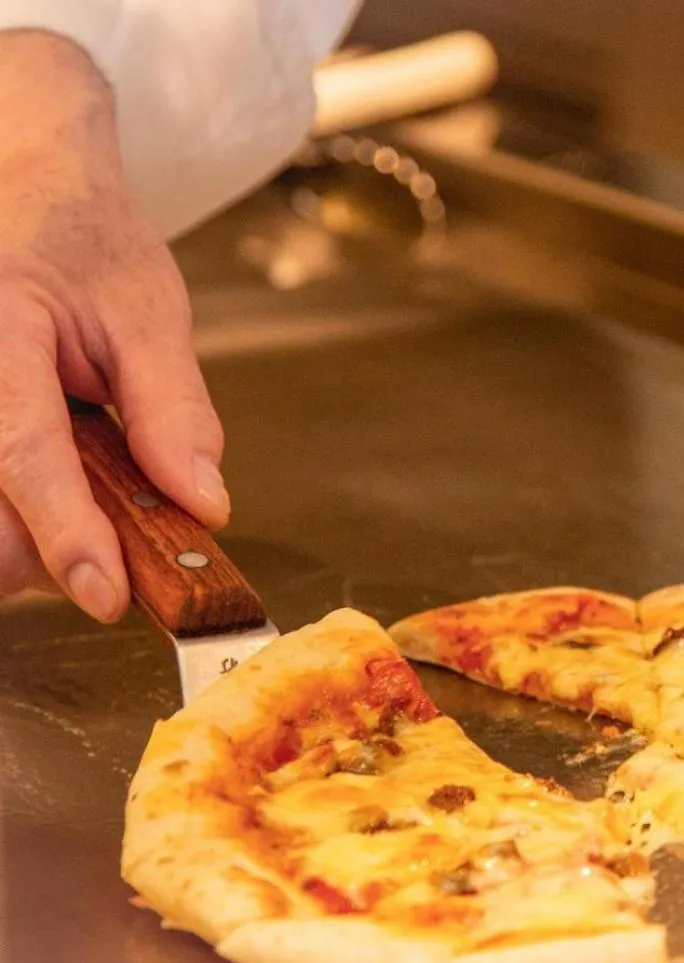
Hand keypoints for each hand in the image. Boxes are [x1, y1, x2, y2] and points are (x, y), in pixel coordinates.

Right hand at [0, 31, 227, 621]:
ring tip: (88, 508)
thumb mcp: (149, 313)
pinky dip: (21, 509)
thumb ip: (174, 412)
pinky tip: (54, 490)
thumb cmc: (85, 242)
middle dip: (50, 552)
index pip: (26, 453)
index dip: (68, 535)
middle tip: (120, 561)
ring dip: (31, 537)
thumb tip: (204, 506)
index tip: (107, 597)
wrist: (23, 184)